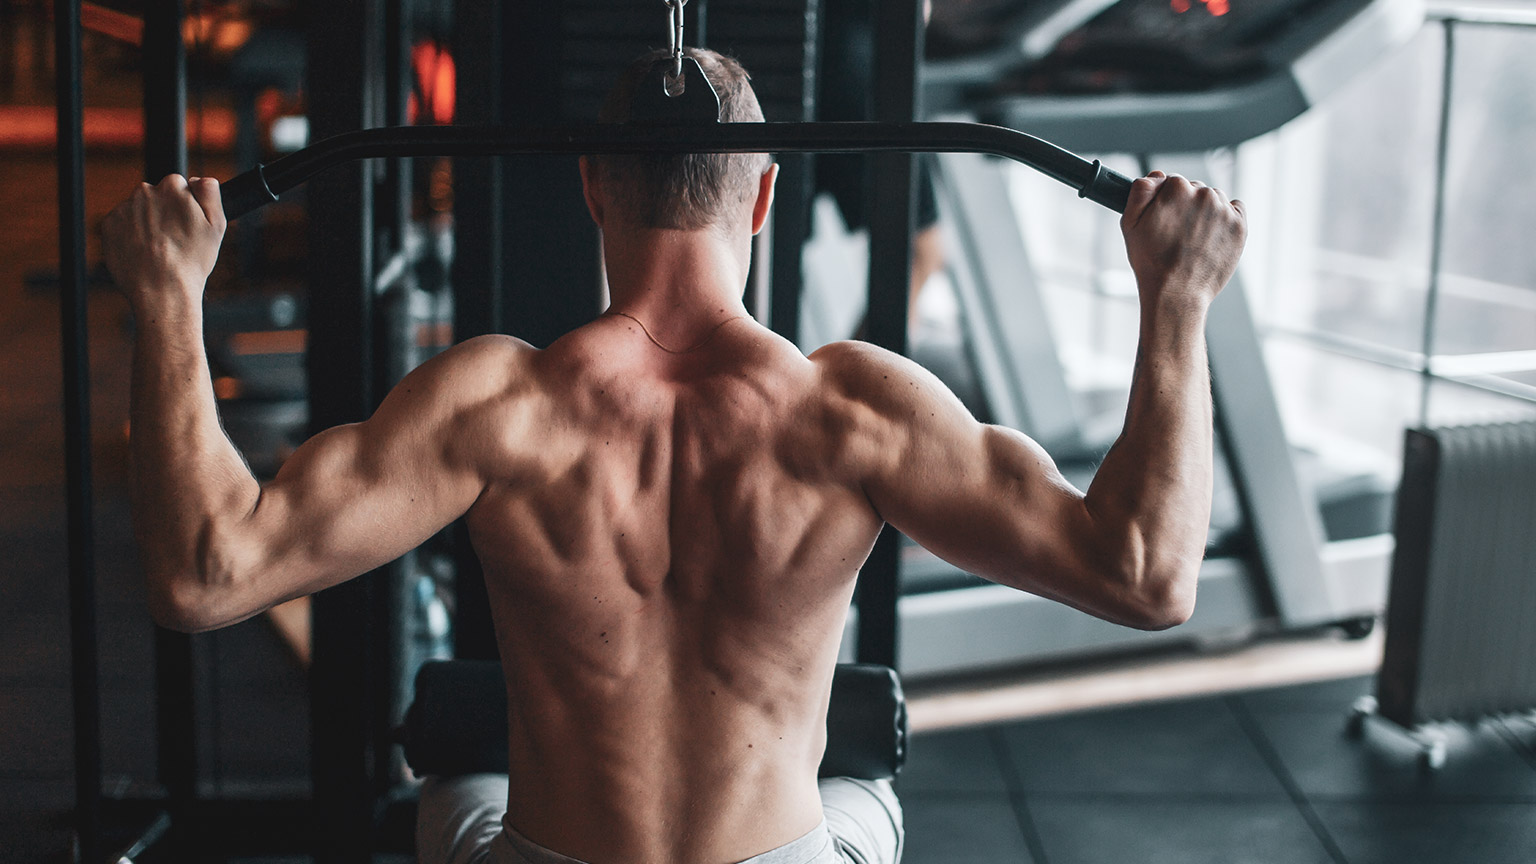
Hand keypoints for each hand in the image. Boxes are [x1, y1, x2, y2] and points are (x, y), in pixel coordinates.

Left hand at [102, 174, 225, 310]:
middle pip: (155, 196)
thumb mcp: (216, 225)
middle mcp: (144, 192)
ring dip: (145, 223)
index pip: (177, 185)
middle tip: (172, 240)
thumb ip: (210, 193)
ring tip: (157, 249)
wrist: (162, 289)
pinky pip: (121, 224)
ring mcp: (124, 208)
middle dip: (162, 212)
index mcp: (171, 188)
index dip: (184, 205)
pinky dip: (129, 235)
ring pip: (137, 210)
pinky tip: (142, 252)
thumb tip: (199, 178)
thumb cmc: (191, 261)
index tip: (185, 225)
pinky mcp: (109, 224)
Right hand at [1120, 171, 1245, 306]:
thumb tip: (1156, 176)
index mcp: (1177, 189)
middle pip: (1195, 189)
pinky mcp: (1240, 226)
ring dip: (1205, 212)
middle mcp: (1204, 194)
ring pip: (1214, 200)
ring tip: (1193, 239)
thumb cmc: (1152, 263)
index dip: (1165, 201)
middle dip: (1186, 206)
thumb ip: (1140, 191)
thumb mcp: (1130, 223)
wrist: (1177, 293)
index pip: (1172, 182)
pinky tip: (1211, 237)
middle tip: (1176, 234)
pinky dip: (1225, 219)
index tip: (1164, 219)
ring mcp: (1224, 210)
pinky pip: (1234, 210)